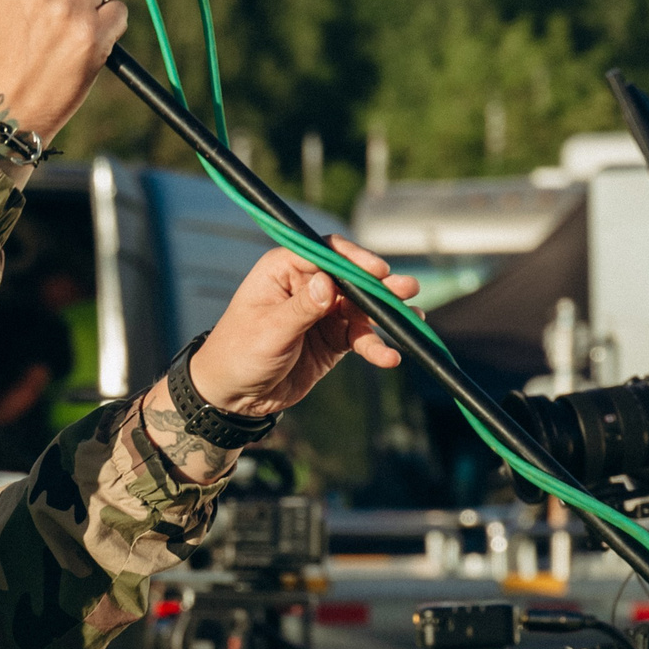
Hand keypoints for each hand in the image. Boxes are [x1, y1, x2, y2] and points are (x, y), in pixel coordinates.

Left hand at [188, 239, 420, 418]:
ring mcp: (323, 312)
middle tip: (408, 289)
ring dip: (387, 314)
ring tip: (414, 319)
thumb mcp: (269, 331)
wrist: (233, 396)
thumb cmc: (238, 354)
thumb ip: (302, 308)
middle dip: (380, 287)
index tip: (377, 272)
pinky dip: (376, 346)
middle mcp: (307, 285)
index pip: (325, 253)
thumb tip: (329, 284)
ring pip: (362, 307)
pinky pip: (360, 337)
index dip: (354, 259)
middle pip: (351, 278)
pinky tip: (390, 357)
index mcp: (283, 270)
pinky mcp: (332, 339)